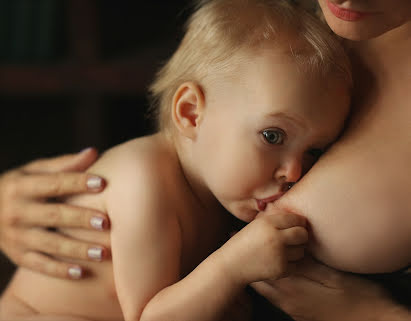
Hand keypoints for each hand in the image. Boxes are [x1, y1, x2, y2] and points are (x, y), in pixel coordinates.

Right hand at [0, 148, 109, 279]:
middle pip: (53, 216)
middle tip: (106, 222)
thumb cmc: (22, 186)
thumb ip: (64, 165)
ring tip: (103, 253)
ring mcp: (16, 237)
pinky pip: (40, 265)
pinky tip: (81, 273)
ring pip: (49, 244)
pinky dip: (59, 270)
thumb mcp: (34, 171)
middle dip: (80, 219)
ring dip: (76, 249)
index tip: (102, 183)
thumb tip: (94, 152)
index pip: (54, 183)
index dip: (78, 182)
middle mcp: (17, 212)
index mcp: (22, 186)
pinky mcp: (18, 255)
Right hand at [222, 207, 307, 285]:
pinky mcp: (280, 269)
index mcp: (267, 223)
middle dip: (301, 236)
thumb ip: (277, 220)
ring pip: (301, 250)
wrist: (231, 264)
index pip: (296, 219)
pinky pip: (296, 264)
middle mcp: (275, 237)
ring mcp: (279, 254)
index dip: (299, 222)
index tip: (297, 225)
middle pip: (302, 234)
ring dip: (296, 250)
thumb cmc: (245, 242)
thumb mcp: (257, 224)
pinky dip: (290, 264)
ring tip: (283, 250)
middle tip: (294, 238)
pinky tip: (279, 260)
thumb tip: (303, 221)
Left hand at [252, 256, 410, 320]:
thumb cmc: (358, 297)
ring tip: (256, 256)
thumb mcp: (333, 276)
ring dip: (262, 272)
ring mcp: (293, 309)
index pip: (264, 270)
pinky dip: (272, 282)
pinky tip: (278, 272)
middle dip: (252, 263)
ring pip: (268, 289)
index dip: (253, 253)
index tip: (244, 239)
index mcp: (294, 289)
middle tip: (246, 245)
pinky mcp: (300, 313)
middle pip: (260, 281)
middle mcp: (289, 301)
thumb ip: (307, 265)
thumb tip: (286, 250)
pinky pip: (278, 296)